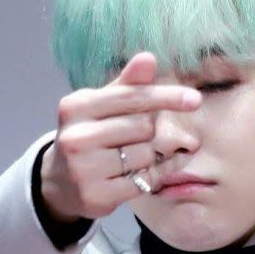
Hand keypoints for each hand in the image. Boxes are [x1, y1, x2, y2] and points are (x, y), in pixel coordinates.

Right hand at [40, 52, 201, 222]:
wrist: (60, 182)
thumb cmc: (89, 135)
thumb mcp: (101, 106)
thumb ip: (127, 85)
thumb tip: (148, 58)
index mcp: (77, 106)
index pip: (132, 97)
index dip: (166, 97)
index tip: (194, 100)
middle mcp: (76, 136)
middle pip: (144, 126)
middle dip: (148, 131)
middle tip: (132, 138)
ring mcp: (83, 169)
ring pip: (146, 155)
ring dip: (147, 156)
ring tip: (126, 158)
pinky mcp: (96, 195)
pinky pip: (143, 180)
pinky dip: (146, 176)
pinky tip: (130, 175)